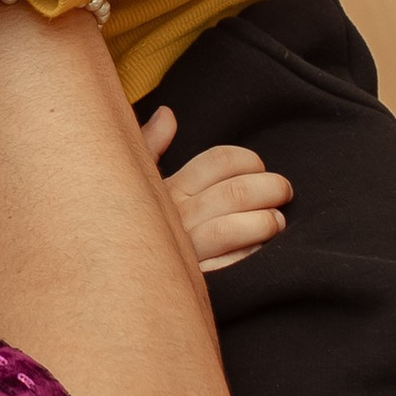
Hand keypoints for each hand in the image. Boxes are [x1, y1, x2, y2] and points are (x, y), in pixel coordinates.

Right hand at [141, 105, 291, 269]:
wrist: (112, 281)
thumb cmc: (128, 227)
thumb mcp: (134, 184)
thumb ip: (151, 147)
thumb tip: (167, 114)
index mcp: (167, 189)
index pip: (218, 162)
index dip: (248, 161)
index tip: (258, 168)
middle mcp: (175, 218)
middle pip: (236, 192)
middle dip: (270, 188)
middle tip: (283, 192)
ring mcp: (184, 251)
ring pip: (234, 228)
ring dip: (266, 222)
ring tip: (276, 222)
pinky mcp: (192, 282)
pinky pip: (231, 265)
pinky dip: (252, 254)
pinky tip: (260, 249)